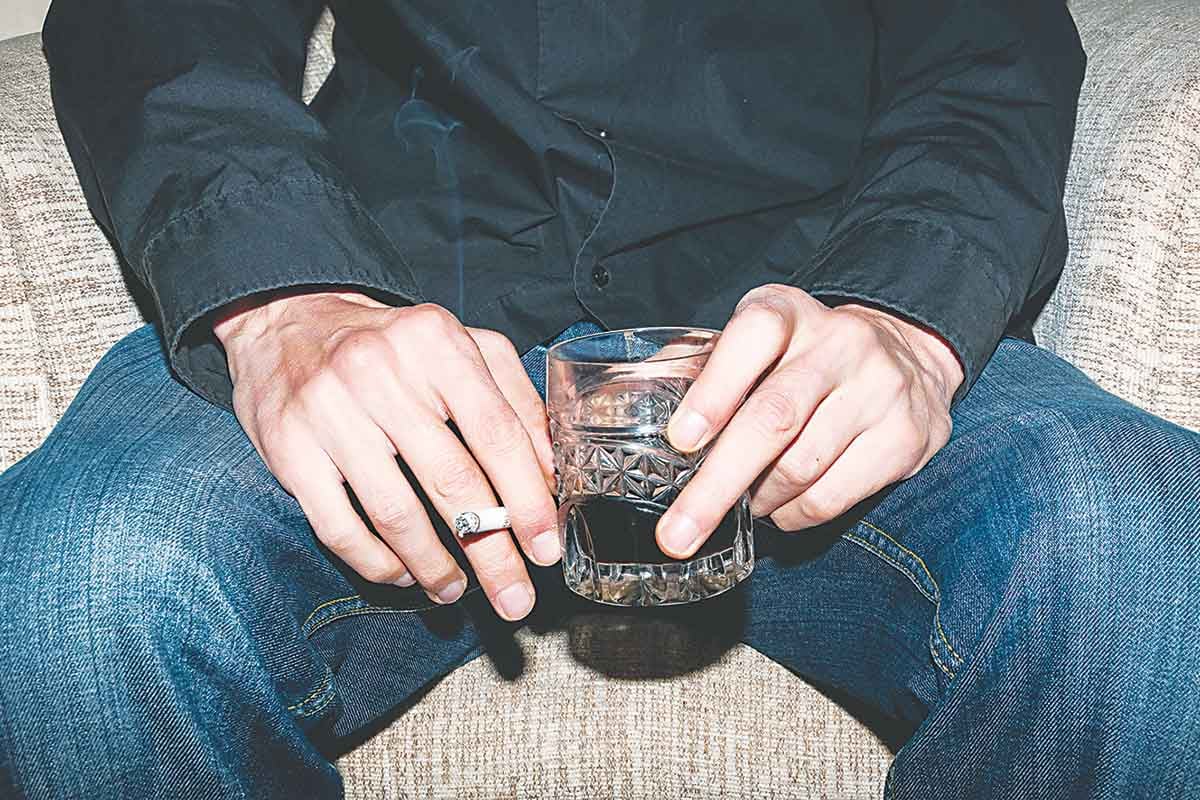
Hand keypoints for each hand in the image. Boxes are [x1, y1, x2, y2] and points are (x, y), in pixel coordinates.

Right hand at [214, 290, 558, 620]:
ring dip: (434, 566)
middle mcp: (381, 372)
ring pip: (395, 513)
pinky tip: (403, 573)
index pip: (496, 432)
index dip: (527, 498)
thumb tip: (549, 476)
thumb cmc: (391, 346)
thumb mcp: (462, 349)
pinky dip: (377, 563)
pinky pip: (339, 526)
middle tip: (514, 596)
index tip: (545, 549)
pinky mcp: (289, 448)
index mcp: (436, 343)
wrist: (288, 323)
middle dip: (492, 551)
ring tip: (456, 589)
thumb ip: (515, 401)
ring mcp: (328, 410)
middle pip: (452, 480)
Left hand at [656, 284, 962, 555]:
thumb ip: (691, 366)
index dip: (713, 391)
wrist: (905, 356)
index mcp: (788, 312)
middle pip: (773, 418)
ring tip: (742, 505)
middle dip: (717, 484)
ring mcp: (880, 389)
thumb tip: (619, 400)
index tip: (680, 440)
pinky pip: (834, 496)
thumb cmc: (801, 357)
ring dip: (757, 500)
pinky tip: (780, 509)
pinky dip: (793, 516)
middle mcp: (839, 342)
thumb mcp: (750, 343)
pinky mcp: (906, 437)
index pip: (751, 337)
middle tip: (677, 531)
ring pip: (801, 466)